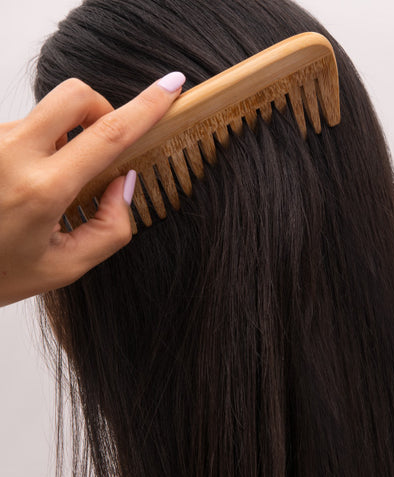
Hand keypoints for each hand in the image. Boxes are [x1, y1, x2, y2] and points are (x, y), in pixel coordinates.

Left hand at [0, 72, 185, 306]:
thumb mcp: (66, 265)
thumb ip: (111, 228)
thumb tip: (125, 182)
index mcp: (42, 189)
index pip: (107, 135)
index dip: (146, 107)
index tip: (170, 86)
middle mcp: (11, 154)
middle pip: (75, 95)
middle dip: (103, 109)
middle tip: (105, 146)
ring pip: (50, 114)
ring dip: (68, 137)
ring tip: (57, 182)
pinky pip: (28, 126)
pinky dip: (45, 145)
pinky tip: (33, 180)